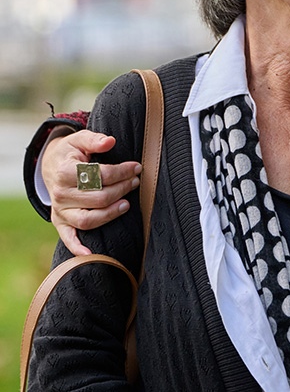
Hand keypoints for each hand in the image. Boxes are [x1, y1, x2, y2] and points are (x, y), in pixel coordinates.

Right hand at [43, 130, 141, 255]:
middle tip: (136, 181)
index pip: (98, 176)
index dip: (121, 171)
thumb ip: (94, 139)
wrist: (51, 166)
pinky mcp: (60, 222)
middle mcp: (60, 194)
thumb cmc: (71, 152)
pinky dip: (77, 247)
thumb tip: (110, 141)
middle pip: (97, 198)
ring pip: (88, 219)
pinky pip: (68, 238)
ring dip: (110, 214)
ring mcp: (59, 211)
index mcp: (64, 172)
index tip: (136, 167)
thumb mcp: (79, 139)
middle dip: (122, 189)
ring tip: (127, 204)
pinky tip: (91, 253)